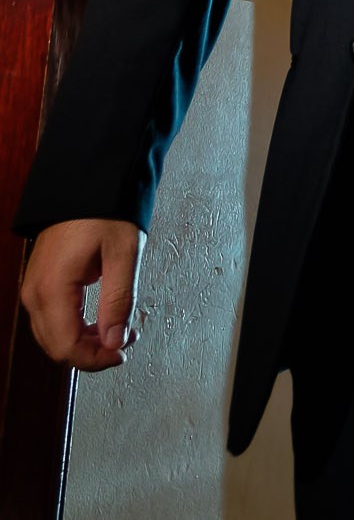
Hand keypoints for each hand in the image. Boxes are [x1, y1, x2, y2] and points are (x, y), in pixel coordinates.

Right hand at [20, 218, 145, 370]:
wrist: (86, 186)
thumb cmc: (105, 212)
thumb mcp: (123, 255)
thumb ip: (119, 301)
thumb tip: (115, 340)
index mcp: (52, 288)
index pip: (66, 346)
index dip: (95, 359)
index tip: (121, 353)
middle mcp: (35, 293)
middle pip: (57, 347)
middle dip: (93, 352)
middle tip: (126, 340)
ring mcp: (34, 289)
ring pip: (54, 337)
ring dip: (86, 342)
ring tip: (121, 329)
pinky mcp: (41, 285)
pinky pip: (54, 320)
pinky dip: (78, 328)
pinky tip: (104, 321)